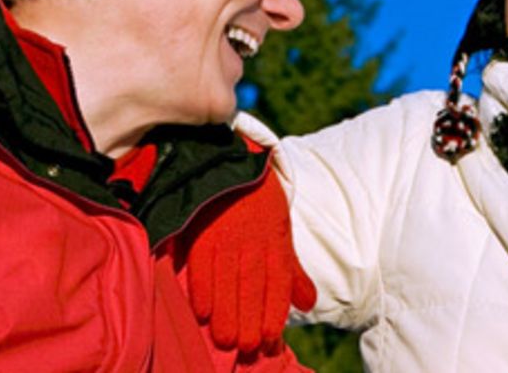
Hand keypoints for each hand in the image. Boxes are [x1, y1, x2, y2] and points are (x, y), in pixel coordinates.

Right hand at [186, 141, 316, 355]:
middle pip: (252, 284)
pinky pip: (200, 262)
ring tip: (226, 340)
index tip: (269, 340)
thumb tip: (308, 304)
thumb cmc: (257, 203)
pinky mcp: (200, 230)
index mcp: (275, 238)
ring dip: (227, 312)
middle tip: (247, 347)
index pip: (277, 280)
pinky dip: (201, 287)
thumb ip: (291, 271)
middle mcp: (253, 239)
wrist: (227, 161)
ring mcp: (226, 234)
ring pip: (228, 278)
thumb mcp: (280, 231)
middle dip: (251, 318)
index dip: (274, 311)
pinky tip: (202, 312)